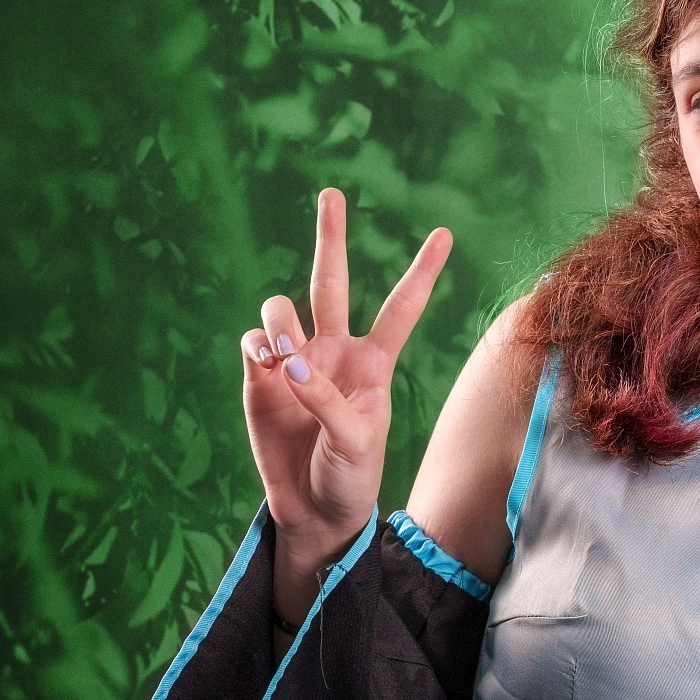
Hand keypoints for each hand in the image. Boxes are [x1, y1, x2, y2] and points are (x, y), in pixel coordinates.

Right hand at [239, 189, 451, 611]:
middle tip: (331, 193)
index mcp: (374, 361)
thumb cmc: (350, 474)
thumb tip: (291, 361)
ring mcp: (295, 359)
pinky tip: (267, 365)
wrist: (313, 506)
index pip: (401, 307)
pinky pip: (253, 341)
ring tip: (285, 352)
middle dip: (330, 237)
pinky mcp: (260, 376)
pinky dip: (258, 346)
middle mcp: (335, 349)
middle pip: (330, 280)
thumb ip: (328, 400)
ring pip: (283, 306)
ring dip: (282, 319)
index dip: (422, 272)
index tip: (445, 232)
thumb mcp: (356, 442)